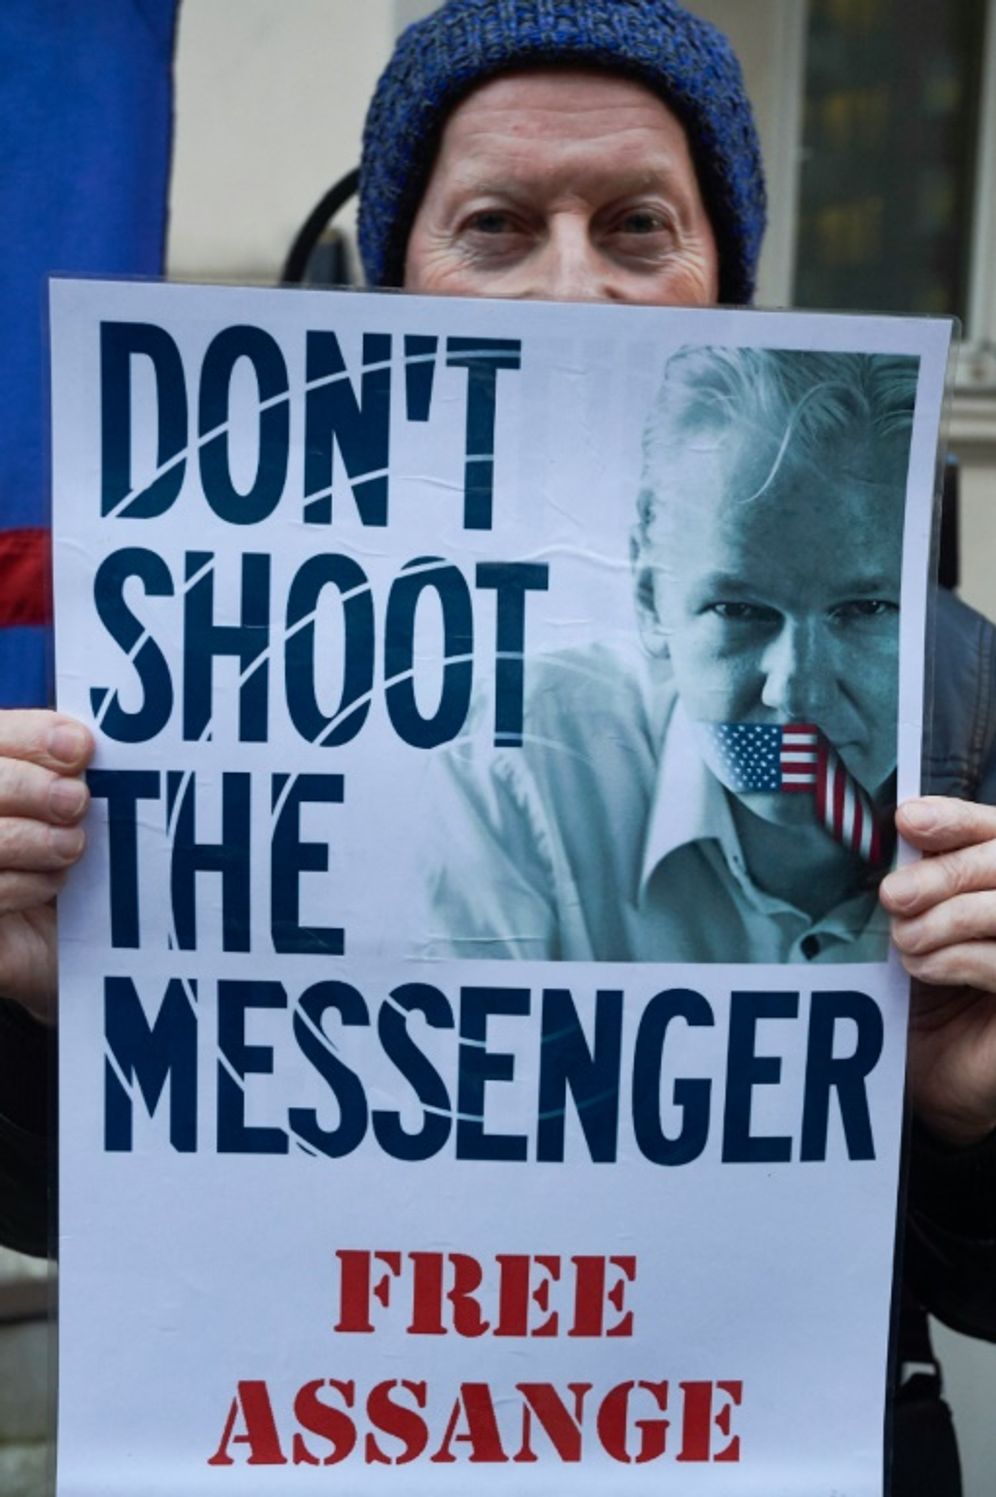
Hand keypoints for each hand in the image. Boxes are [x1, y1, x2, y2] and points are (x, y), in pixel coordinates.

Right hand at [0, 710, 92, 1025]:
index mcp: (1, 772)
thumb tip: (82, 743)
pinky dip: (22, 885)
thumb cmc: (75, 864)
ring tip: (72, 847)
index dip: (30, 735)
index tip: (81, 747)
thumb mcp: (77, 815)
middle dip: (28, 787)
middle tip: (76, 801)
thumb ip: (72, 775)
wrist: (75, 950)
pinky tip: (54, 884)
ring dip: (29, 838)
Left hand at [880, 796, 995, 1145]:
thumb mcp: (916, 928)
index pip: (994, 830)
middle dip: (946, 872)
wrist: (937, 1081)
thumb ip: (915, 884)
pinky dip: (959, 958)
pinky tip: (924, 967)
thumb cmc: (927, 995)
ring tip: (904, 941)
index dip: (956, 819)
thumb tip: (893, 833)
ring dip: (946, 919)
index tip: (907, 820)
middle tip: (894, 895)